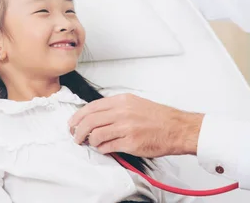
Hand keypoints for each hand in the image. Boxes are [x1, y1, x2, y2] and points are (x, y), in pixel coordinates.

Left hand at [68, 93, 203, 157]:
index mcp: (123, 100)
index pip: (92, 107)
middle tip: (75, 136)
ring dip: (89, 141)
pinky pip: (107, 146)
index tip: (73, 123)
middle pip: (90, 120)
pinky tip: (104, 148)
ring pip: (96, 134)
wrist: (177, 128)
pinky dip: (102, 149)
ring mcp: (126, 127)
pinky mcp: (130, 142)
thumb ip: (116, 108)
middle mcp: (123, 112)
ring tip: (90, 143)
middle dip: (77, 130)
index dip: (78, 116)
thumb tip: (97, 115)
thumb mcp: (136, 104)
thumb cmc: (159, 118)